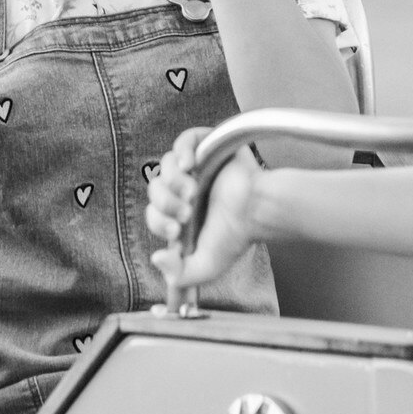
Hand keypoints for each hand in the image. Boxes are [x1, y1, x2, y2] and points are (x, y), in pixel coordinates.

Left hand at [148, 130, 263, 289]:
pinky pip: (184, 139)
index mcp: (181, 213)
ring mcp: (196, 167)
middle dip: (167, 203)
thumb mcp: (207, 265)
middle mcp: (185, 189)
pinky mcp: (208, 148)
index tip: (176, 230)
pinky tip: (188, 165)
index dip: (158, 221)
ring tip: (194, 191)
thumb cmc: (238, 235)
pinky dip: (181, 150)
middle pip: (155, 188)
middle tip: (187, 212)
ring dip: (174, 181)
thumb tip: (156, 258)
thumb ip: (182, 274)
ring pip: (165, 165)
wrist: (259, 211)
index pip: (153, 213)